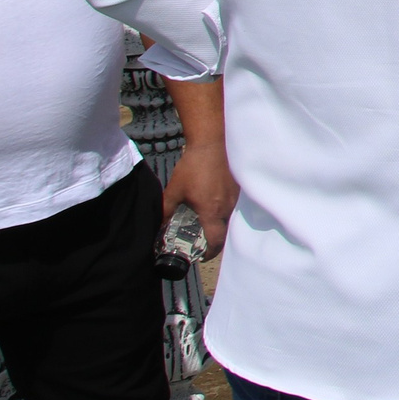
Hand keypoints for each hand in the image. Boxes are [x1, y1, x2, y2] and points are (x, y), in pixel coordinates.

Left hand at [160, 77, 236, 256]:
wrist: (213, 143)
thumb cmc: (193, 167)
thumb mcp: (174, 190)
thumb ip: (166, 210)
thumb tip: (160, 224)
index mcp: (211, 212)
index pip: (215, 242)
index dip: (208, 253)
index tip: (199, 255)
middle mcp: (227, 208)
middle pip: (224, 233)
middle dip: (213, 241)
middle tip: (201, 240)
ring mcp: (235, 198)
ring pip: (229, 220)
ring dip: (219, 225)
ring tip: (206, 222)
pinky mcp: (239, 189)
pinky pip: (233, 207)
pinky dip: (224, 212)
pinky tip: (214, 204)